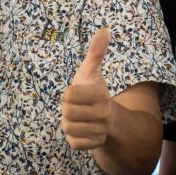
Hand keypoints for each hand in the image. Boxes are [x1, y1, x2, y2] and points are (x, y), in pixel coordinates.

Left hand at [61, 27, 112, 149]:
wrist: (108, 119)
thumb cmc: (94, 92)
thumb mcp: (92, 71)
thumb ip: (96, 51)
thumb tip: (104, 29)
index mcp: (101, 95)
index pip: (69, 95)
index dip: (69, 93)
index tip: (77, 94)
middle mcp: (103, 114)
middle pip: (67, 112)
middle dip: (67, 109)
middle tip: (77, 107)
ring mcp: (99, 131)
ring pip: (68, 127)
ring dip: (69, 123)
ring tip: (79, 118)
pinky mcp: (93, 144)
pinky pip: (73, 142)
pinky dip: (73, 136)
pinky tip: (81, 130)